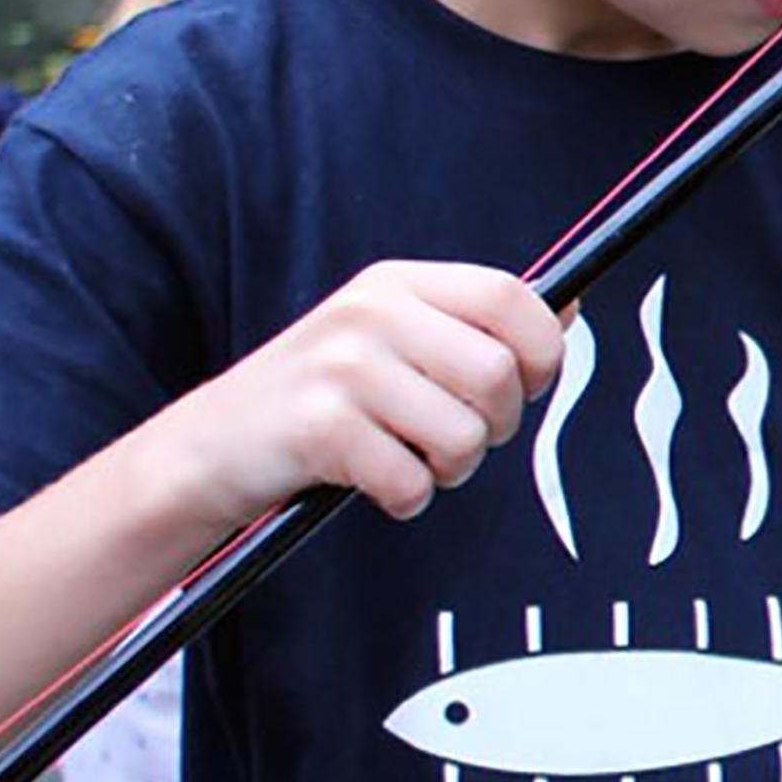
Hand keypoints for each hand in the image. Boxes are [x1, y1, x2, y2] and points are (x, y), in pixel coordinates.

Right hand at [156, 260, 561, 524]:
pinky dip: (405, 497)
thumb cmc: (320, 400)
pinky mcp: (319, 426)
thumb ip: (475, 326)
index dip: (542, 352)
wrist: (212, 446)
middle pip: (497, 376)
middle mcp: (371, 312)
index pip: (512, 297)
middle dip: (497, 427)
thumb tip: (570, 308)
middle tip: (457, 439)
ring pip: (464, 436)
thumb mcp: (394, 340)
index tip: (528, 387)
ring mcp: (342, 367)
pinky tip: (373, 480)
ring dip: (450, 469)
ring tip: (409, 458)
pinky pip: (412, 481)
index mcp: (398, 284)